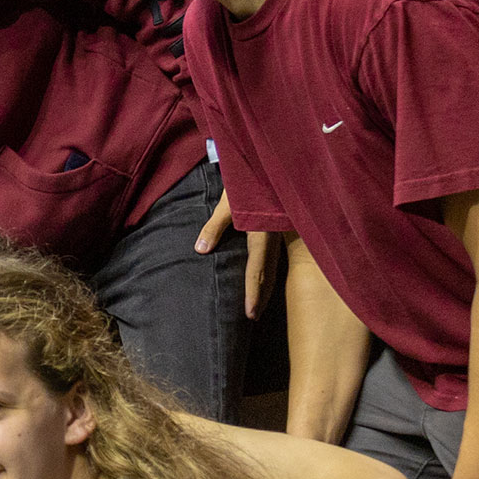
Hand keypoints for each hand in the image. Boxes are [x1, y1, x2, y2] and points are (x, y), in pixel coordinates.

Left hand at [195, 190, 278, 318]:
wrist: (267, 163)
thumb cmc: (246, 182)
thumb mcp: (227, 205)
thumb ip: (214, 228)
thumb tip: (200, 251)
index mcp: (263, 235)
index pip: (257, 271)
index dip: (254, 294)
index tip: (251, 314)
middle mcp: (273, 238)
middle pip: (268, 273)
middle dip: (261, 295)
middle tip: (254, 315)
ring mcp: (278, 234)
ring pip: (273, 265)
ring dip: (266, 284)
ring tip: (259, 301)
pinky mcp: (278, 228)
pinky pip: (273, 255)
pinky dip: (268, 269)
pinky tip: (264, 274)